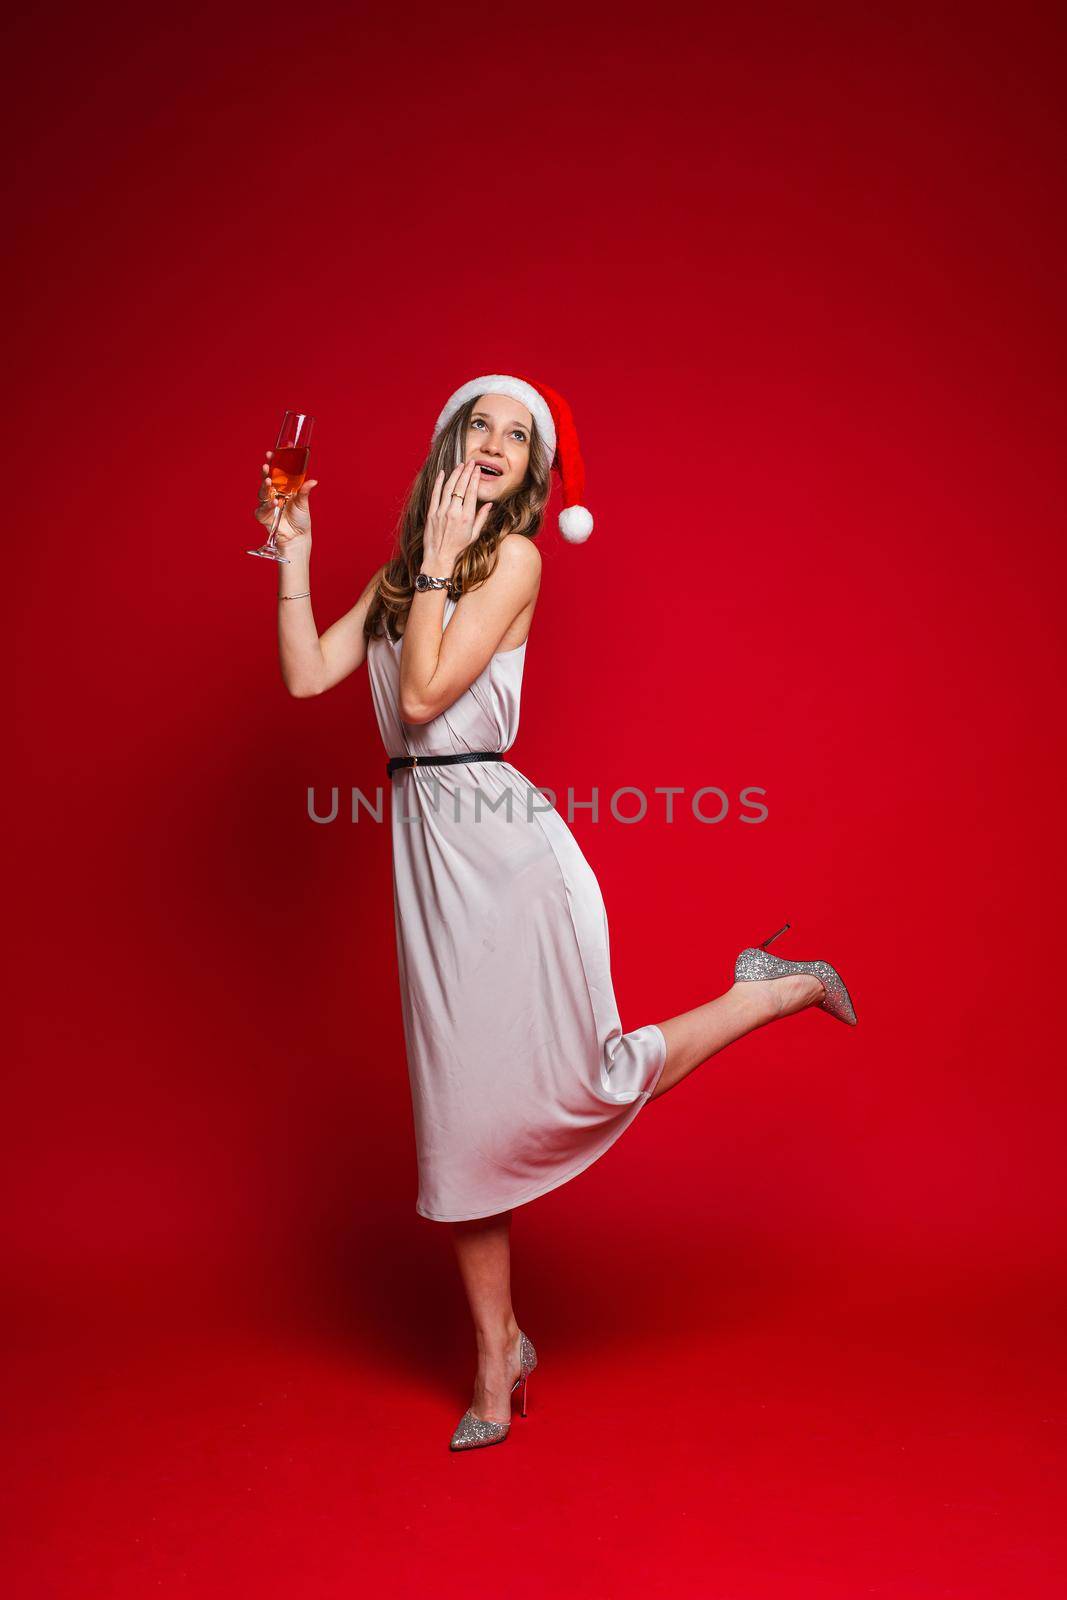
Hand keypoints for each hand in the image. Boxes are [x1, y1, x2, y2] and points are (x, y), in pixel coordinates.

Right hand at [254, 450, 318, 559]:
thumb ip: (305, 491)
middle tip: (267, 463)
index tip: (274, 450)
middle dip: (265, 470)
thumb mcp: (303, 503)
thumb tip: (314, 481)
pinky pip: (262, 508)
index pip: (276, 470)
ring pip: (262, 491)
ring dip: (264, 486)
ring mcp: (267, 503)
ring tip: (269, 481)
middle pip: (266, 478)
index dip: (274, 460)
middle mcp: (273, 492)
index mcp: (282, 486)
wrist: (297, 537)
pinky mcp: (263, 515)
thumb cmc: (300, 519)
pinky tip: (275, 503)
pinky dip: (268, 506)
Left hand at [422, 458, 491, 573]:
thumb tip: (489, 504)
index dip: (474, 479)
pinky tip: (442, 473)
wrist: (439, 558)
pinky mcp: (431, 513)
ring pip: (448, 488)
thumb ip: (482, 518)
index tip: (477, 470)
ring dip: (455, 474)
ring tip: (460, 465)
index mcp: (466, 518)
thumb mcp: (474, 535)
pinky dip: (439, 482)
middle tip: (471, 462)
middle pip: (461, 487)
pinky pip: (435, 494)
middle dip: (467, 472)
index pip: (471, 492)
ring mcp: (441, 512)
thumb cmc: (458, 548)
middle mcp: (454, 513)